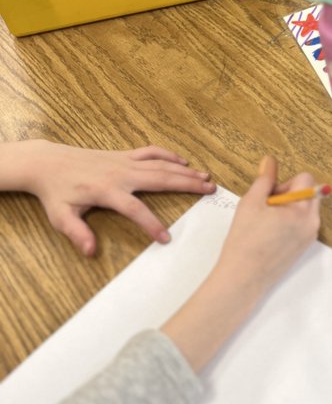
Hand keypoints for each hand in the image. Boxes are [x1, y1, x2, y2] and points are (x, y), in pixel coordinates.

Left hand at [1, 140, 215, 255]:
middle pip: (161, 179)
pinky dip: (168, 155)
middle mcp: (121, 173)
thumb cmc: (55, 192)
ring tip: (206, 177)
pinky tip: (183, 162)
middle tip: (210, 190)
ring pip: (161, 165)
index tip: (167, 238)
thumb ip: (77, 233)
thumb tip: (90, 251)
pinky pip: (151, 152)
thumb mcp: (61, 217)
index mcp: (107, 191)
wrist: (48, 163)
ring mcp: (124, 161)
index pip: (136, 209)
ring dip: (185, 171)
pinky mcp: (124, 155)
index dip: (151, 224)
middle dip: (187, 185)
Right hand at [213, 156, 320, 297]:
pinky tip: (270, 233)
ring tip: (266, 221)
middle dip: (290, 193)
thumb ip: (264, 179)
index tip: (269, 196)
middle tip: (267, 207)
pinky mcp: (304, 247)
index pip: (306, 179)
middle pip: (309, 192)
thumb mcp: (251, 202)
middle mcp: (313, 222)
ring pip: (306, 208)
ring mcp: (310, 236)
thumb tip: (270, 160)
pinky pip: (303, 223)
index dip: (286, 182)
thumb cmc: (245, 239)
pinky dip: (290, 221)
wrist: (243, 278)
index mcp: (303, 210)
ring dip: (289, 207)